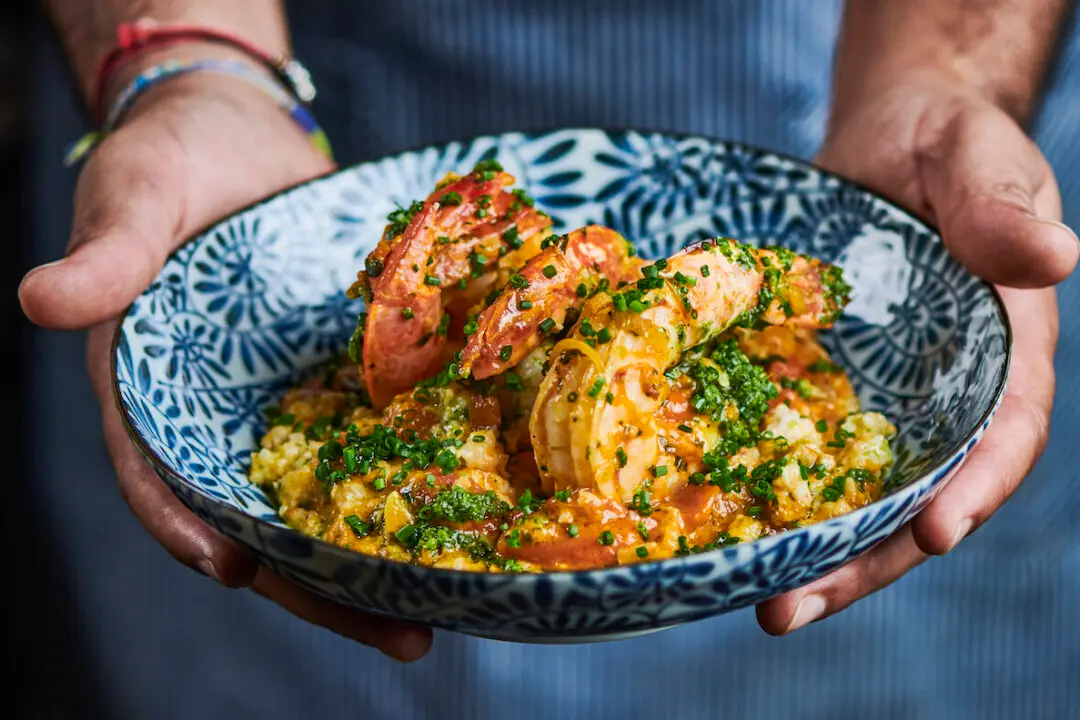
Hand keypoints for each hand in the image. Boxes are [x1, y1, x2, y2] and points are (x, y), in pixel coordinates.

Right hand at [19, 65, 431, 661]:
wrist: (240, 128)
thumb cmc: (170, 158)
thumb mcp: (134, 196)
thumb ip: (104, 253)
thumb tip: (36, 302)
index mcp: (152, 389)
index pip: (159, 475)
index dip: (188, 528)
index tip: (235, 570)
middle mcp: (220, 411)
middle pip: (261, 516)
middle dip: (319, 584)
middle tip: (402, 637)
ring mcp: (283, 399)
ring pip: (324, 493)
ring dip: (376, 553)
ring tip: (450, 607)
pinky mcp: (337, 374)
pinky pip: (369, 436)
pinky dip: (405, 477)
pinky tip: (463, 516)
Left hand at [756, 73, 1077, 633]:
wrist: (887, 145)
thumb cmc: (947, 147)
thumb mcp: (979, 160)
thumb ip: (1004, 206)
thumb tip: (1053, 257)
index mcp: (1004, 355)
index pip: (1004, 437)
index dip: (976, 489)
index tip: (938, 534)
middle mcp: (943, 398)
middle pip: (918, 498)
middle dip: (867, 563)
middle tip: (791, 610)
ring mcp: (880, 401)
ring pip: (855, 494)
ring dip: (812, 555)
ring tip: (754, 603)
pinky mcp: (822, 389)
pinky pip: (800, 449)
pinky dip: (771, 495)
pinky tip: (722, 531)